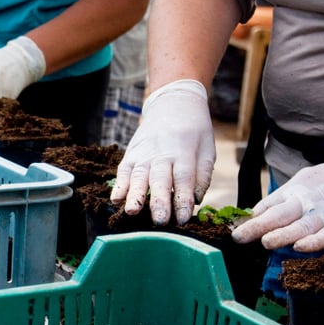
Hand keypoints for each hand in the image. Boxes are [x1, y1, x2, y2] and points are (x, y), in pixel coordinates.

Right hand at [110, 79, 215, 224]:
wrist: (172, 103)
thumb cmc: (194, 130)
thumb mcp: (207, 148)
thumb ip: (203, 174)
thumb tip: (195, 200)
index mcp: (185, 152)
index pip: (184, 178)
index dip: (183, 199)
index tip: (184, 218)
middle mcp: (162, 153)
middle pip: (160, 180)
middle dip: (159, 201)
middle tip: (160, 221)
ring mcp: (144, 153)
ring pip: (139, 176)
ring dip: (135, 195)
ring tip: (132, 211)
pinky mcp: (131, 153)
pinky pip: (123, 171)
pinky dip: (119, 185)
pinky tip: (116, 199)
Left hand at [231, 149, 323, 251]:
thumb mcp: (310, 181)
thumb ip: (287, 197)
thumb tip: (260, 213)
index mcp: (297, 187)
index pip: (269, 204)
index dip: (252, 218)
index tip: (235, 228)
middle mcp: (308, 199)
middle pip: (278, 215)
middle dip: (256, 227)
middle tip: (238, 237)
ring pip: (299, 226)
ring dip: (281, 235)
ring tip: (264, 242)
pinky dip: (314, 242)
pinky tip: (300, 247)